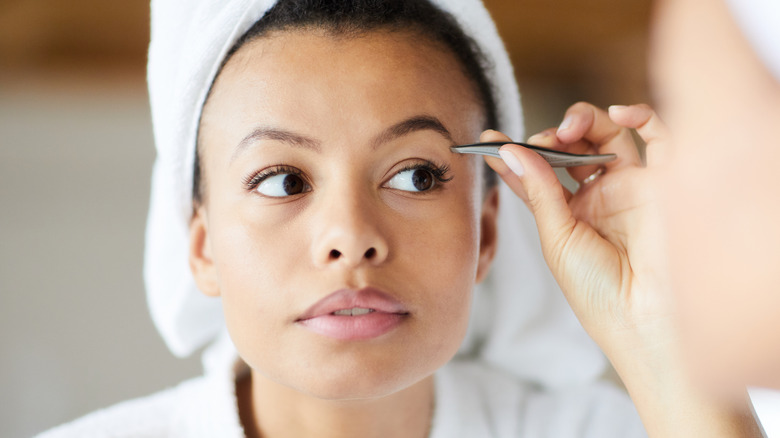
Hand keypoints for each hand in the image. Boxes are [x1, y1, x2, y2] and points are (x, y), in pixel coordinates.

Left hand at [484, 102, 762, 436]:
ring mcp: (632, 185)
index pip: (537, 173)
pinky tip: (619, 114)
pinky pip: (659, 137)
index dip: (513, 155)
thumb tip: (513, 151)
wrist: (644, 317)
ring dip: (585, 120)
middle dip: (550, 136)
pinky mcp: (664, 180)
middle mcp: (600, 195)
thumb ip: (540, 191)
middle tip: (541, 142)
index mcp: (570, 213)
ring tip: (569, 130)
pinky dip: (641, 116)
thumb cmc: (598, 290)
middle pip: (572, 147)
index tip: (487, 140)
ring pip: (608, 134)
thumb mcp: (558, 238)